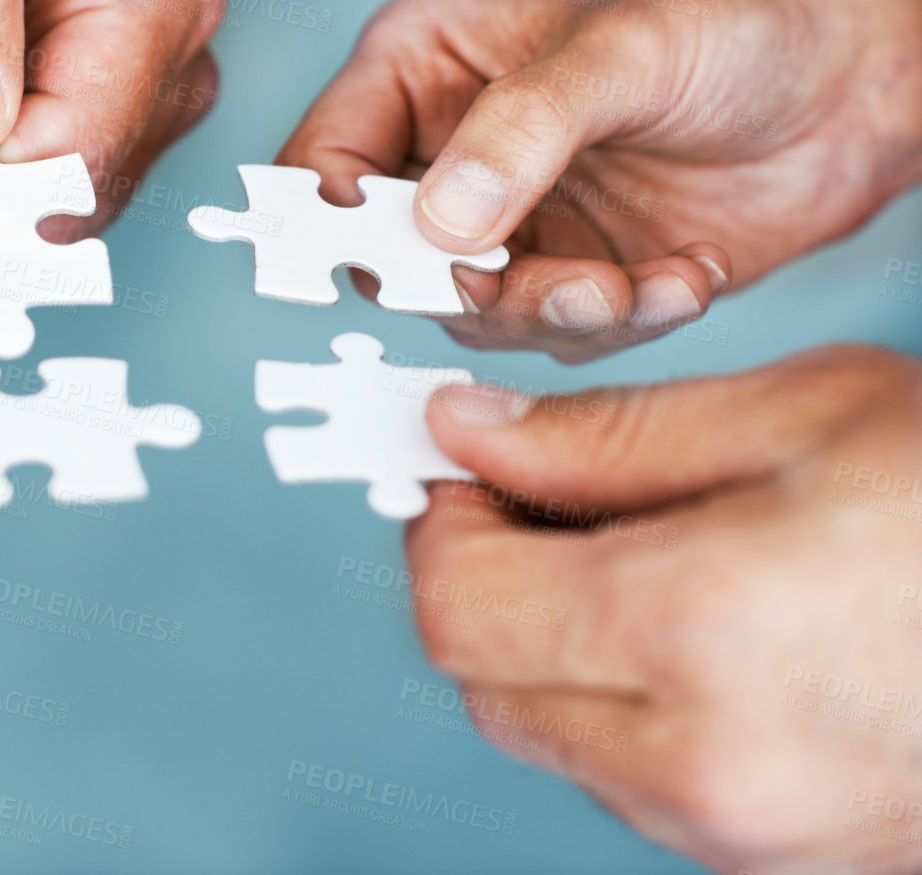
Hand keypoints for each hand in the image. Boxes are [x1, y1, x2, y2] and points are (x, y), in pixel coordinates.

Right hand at [280, 0, 921, 360]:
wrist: (858, 88)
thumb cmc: (738, 28)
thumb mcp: (624, 53)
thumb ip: (521, 131)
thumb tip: (437, 225)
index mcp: (422, 67)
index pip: (323, 162)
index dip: (340, 223)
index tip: (411, 260)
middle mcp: (444, 151)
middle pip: (385, 260)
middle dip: (470, 287)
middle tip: (559, 282)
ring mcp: (505, 221)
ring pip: (469, 316)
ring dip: (557, 314)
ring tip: (637, 284)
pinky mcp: (566, 274)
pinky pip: (551, 339)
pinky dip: (619, 324)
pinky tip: (683, 279)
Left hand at [408, 345, 921, 872]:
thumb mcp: (802, 414)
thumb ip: (604, 437)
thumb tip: (470, 434)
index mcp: (700, 635)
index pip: (459, 609)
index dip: (441, 528)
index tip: (464, 472)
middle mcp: (705, 764)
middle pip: (487, 680)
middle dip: (487, 585)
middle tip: (544, 501)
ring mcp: (743, 835)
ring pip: (551, 737)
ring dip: (551, 646)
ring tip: (644, 558)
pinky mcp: (777, 863)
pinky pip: (631, 782)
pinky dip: (620, 704)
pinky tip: (697, 631)